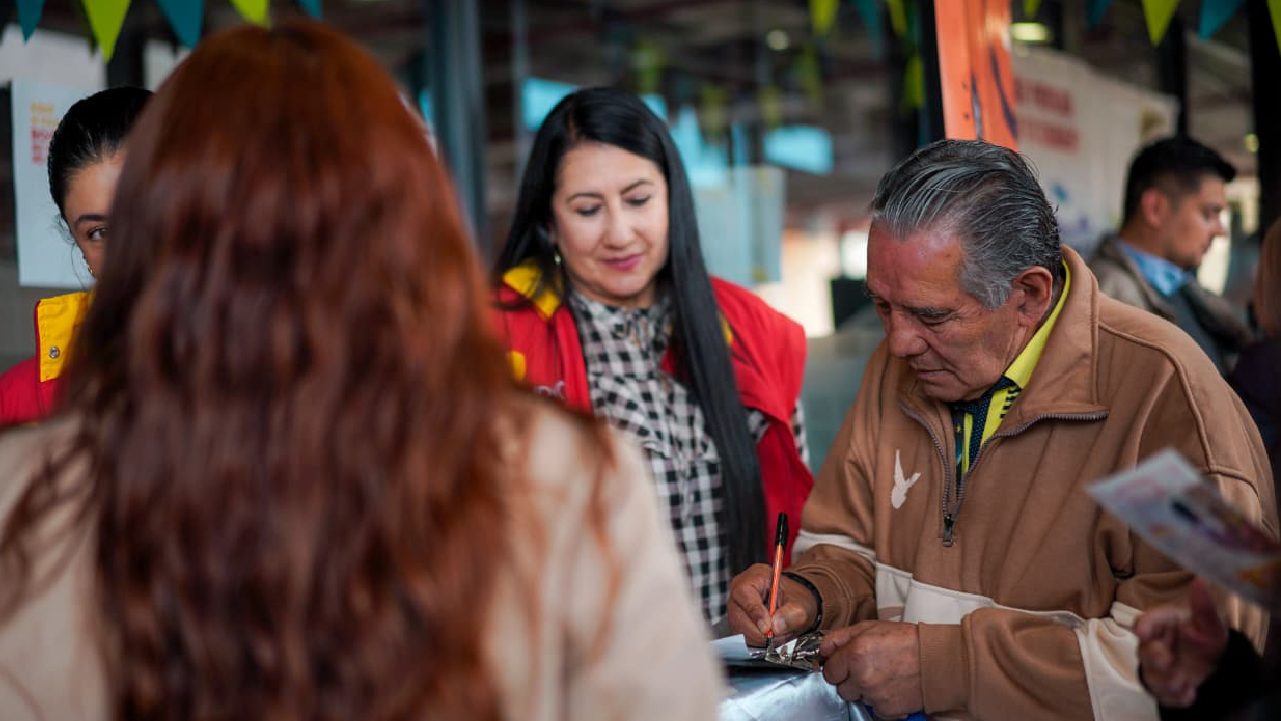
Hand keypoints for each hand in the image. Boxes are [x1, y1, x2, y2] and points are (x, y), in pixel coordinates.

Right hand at [726, 563, 816, 645]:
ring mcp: (738, 607)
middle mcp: (742, 591)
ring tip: (777, 635)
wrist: (796, 606)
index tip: (767, 627)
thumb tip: (776, 627)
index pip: (745, 592)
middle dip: (756, 631)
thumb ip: (792, 614)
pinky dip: (757, 641)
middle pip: (737, 614)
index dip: (754, 612)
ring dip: (758, 637)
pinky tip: (770, 637)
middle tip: (774, 637)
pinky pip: (742, 636)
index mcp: (756, 576)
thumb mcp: (802, 604)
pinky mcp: (738, 622)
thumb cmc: (796, 598)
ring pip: (739, 628)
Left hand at [820, 621, 922, 718]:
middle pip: (842, 689)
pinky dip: (880, 702)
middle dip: (851, 680)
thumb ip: (841, 637)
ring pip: (858, 699)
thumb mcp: (871, 627)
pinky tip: (891, 688)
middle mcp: (862, 676)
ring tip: (883, 676)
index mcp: (855, 653)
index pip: (829, 672)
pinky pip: (874, 710)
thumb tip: (823, 649)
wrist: (937, 660)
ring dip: (865, 691)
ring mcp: (874, 695)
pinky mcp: (887, 710)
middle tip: (868, 669)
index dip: (837, 668)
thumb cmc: (906, 641)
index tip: (845, 665)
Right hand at [1135, 578, 1228, 707]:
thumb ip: (1204, 606)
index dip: (1144, 626)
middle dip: (1154, 656)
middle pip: (1145, 651)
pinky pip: (1167, 696)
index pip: (1147, 622)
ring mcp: (1159, 669)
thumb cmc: (1202, 637)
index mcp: (1163, 626)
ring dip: (1166, 680)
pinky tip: (1189, 692)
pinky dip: (1177, 696)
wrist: (1212, 665)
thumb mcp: (1210, 624)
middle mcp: (1155, 646)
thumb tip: (1201, 580)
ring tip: (1183, 682)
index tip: (1142, 630)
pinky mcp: (1165, 689)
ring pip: (1154, 676)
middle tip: (1165, 659)